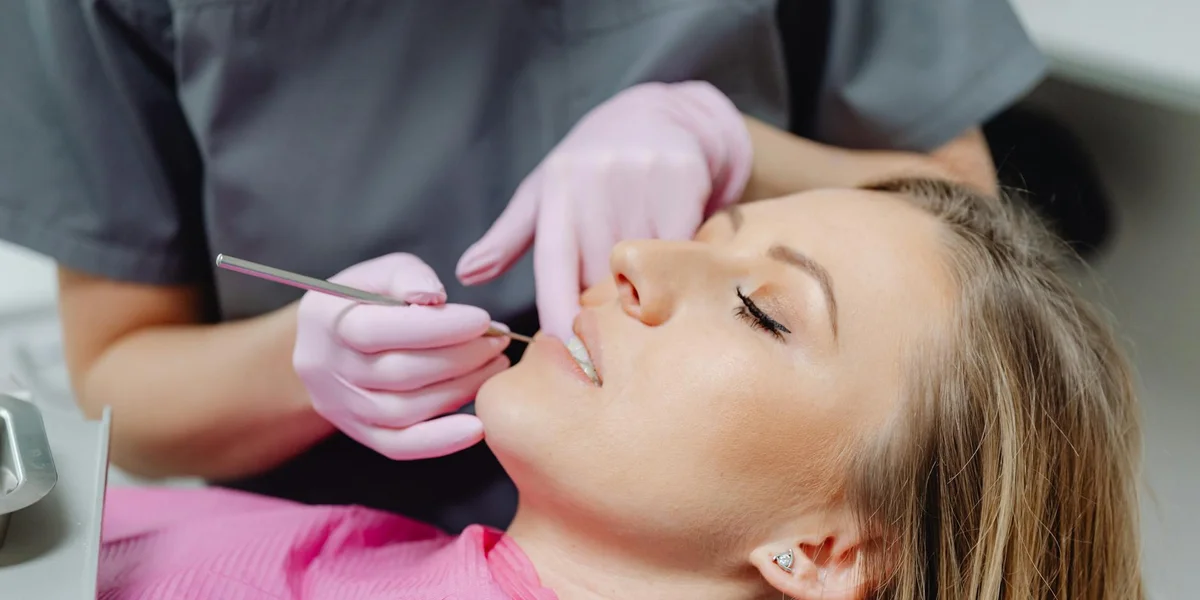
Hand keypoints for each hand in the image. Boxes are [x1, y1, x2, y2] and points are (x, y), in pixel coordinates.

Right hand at [293, 253, 509, 459]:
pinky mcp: (362, 434)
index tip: (483, 321)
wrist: (328, 344)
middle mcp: (328, 369)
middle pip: (399, 374)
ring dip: (460, 391)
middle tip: (499, 342)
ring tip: (495, 367)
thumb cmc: (365, 300)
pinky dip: (440, 442)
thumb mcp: (380, 273)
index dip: (437, 328)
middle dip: (460, 358)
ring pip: (404, 411)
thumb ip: (407, 276)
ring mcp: (343, 407)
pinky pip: (399, 447)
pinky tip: (478, 427)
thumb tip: (434, 296)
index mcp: (327, 320)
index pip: (379, 331)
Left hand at [456, 81, 752, 338]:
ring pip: (645, 264)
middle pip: (602, 274)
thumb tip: (466, 274)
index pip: (555, 264)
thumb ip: (508, 238)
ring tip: (643, 303)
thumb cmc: (588, 167)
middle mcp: (595, 183)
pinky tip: (676, 275)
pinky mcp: (681, 179)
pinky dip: (679, 269)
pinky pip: (682, 247)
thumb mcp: (543, 193)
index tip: (566, 350)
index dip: (559, 310)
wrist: (656, 116)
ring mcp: (640, 180)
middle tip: (609, 340)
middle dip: (604, 311)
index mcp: (556, 192)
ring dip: (643, 292)